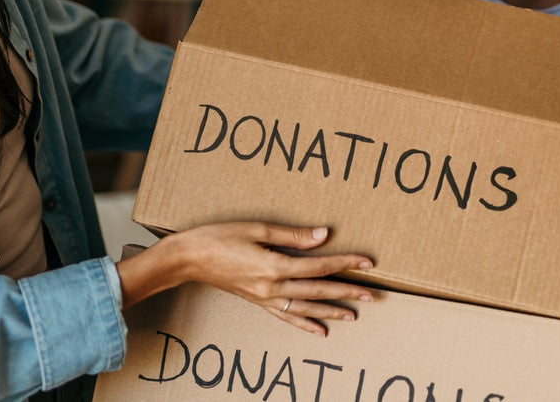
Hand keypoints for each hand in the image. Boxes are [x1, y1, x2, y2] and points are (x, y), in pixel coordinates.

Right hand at [115, 222, 373, 335]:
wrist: (188, 258)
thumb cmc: (219, 236)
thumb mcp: (257, 229)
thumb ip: (292, 235)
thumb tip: (323, 236)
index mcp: (274, 266)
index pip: (319, 266)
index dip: (345, 263)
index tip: (367, 261)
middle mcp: (272, 287)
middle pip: (317, 290)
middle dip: (346, 292)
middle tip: (371, 294)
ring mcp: (264, 297)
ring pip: (305, 307)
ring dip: (330, 311)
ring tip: (354, 315)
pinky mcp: (257, 301)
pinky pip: (285, 316)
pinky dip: (304, 324)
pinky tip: (320, 330)